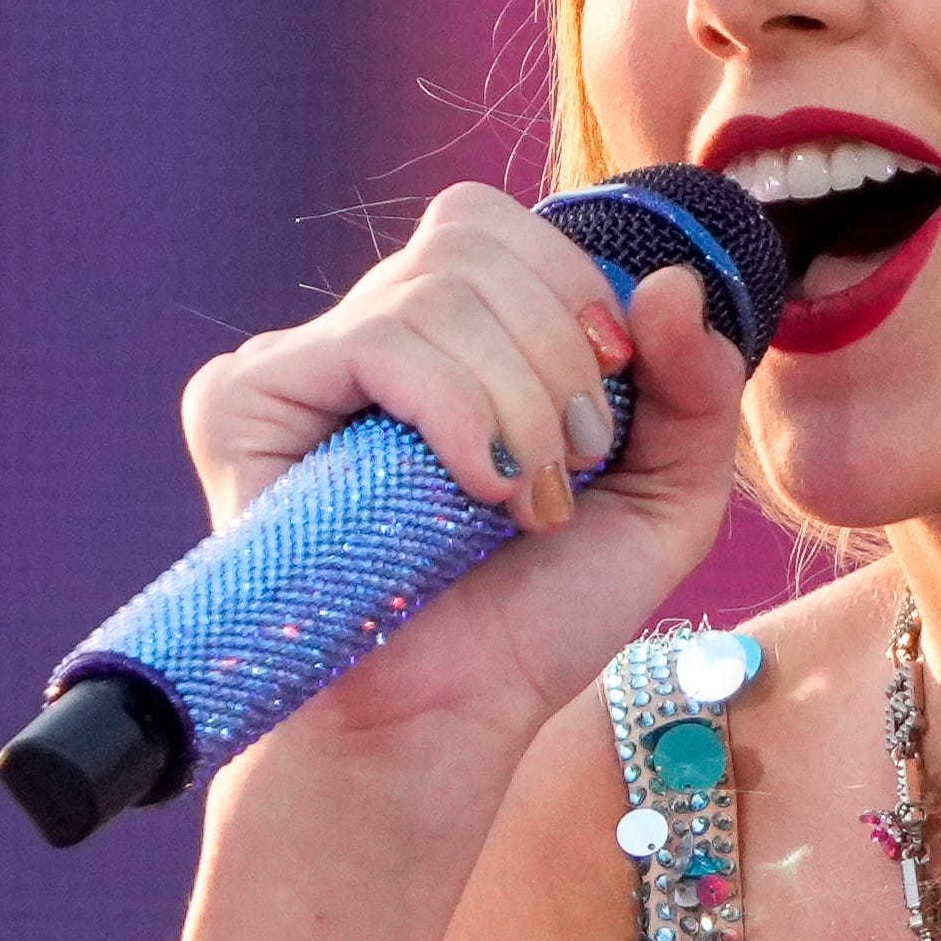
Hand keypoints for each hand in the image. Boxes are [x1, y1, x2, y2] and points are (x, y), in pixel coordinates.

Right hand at [174, 179, 751, 763]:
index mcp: (450, 331)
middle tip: (568, 470)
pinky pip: (380, 343)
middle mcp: (367, 329)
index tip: (609, 404)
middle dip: (561, 359)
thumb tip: (675, 283)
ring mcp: (299, 360)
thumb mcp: (665, 498)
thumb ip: (696, 389)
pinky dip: (460, 415)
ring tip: (522, 504)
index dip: (576, 292)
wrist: (450, 716)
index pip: (502, 224)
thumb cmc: (540, 614)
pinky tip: (476, 493)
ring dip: (522, 406)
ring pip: (439, 291)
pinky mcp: (244, 399)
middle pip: (476, 237)